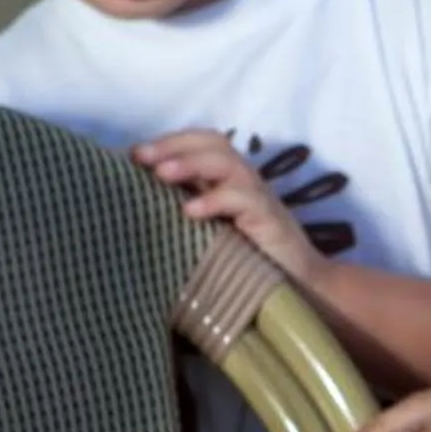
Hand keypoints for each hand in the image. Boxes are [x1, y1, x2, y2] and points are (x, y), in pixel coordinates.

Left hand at [131, 130, 318, 283]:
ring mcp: (258, 199)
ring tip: (161, 174)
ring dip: (191, 163)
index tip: (132, 155)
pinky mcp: (270, 219)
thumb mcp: (208, 234)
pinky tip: (190, 211)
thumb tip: (135, 202)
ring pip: (227, 163)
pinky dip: (215, 200)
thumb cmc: (246, 264)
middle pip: (212, 143)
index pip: (200, 142)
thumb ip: (183, 212)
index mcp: (227, 181)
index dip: (168, 141)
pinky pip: (243, 199)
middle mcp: (243, 183)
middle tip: (140, 158)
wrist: (299, 290)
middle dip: (173, 145)